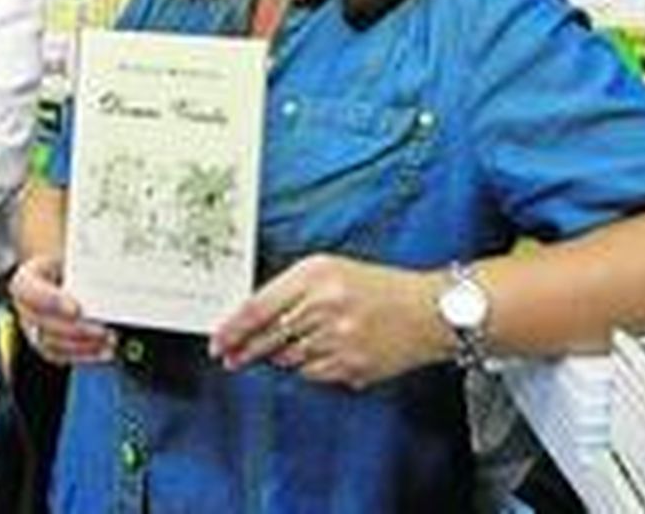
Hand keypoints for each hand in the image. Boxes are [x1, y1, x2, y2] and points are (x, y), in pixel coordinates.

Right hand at [8, 255, 114, 364]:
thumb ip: (85, 267)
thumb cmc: (69, 263)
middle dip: (74, 329)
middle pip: (42, 323)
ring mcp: (33, 328)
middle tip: (101, 330)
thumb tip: (111, 275)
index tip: (76, 309)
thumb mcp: (73, 257)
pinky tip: (104, 350)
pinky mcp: (46, 344)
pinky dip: (84, 355)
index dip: (52, 302)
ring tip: (108, 340)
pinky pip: (61, 356)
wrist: (62, 273)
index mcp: (26, 280)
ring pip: (51, 344)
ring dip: (82, 345)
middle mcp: (25, 308)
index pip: (29, 291)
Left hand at [210, 254, 448, 389]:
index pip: (258, 307)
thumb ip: (290, 289)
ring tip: (285, 348)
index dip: (232, 328)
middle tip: (229, 357)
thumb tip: (251, 318)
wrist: (427, 311)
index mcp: (315, 276)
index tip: (217, 341)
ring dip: (278, 357)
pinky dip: (307, 368)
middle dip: (243, 351)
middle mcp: (324, 306)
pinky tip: (320, 354)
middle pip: (266, 338)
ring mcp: (339, 340)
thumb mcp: (331, 269)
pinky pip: (311, 374)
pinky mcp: (351, 366)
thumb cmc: (376, 287)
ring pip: (287, 359)